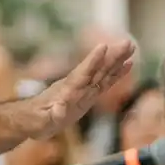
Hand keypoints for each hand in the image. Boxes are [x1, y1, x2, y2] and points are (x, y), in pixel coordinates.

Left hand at [21, 39, 135, 138]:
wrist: (32, 118)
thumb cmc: (35, 120)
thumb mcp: (41, 121)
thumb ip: (52, 115)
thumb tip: (59, 110)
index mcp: (67, 90)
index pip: (82, 73)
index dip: (92, 61)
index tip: (103, 46)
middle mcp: (77, 86)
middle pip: (97, 69)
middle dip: (112, 57)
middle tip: (128, 43)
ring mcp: (83, 89)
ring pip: (103, 73)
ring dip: (117, 61)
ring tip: (132, 48)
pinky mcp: (88, 95)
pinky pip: (105, 82)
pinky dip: (116, 74)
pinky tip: (127, 65)